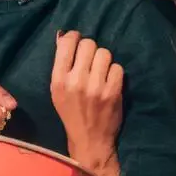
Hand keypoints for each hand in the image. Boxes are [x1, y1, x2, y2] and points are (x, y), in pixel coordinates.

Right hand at [51, 31, 123, 175]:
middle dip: (90, 49)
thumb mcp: (57, 90)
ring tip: (100, 71)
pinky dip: (114, 73)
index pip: (67, 43)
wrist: (90, 140)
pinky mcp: (113, 92)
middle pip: (88, 44)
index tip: (77, 42)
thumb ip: (61, 64)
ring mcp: (96, 86)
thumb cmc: (71, 113)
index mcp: (58, 80)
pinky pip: (117, 67)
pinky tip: (109, 82)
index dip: (74, 37)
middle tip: (90, 60)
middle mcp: (76, 81)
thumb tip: (63, 35)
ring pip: (104, 53)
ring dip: (103, 60)